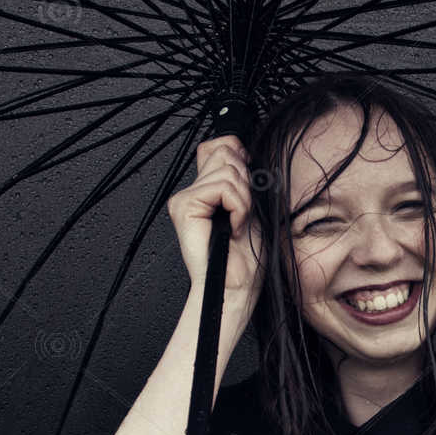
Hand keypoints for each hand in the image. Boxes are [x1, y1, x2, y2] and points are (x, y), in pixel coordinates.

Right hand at [168, 133, 264, 311]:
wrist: (236, 288)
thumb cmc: (244, 258)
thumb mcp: (251, 207)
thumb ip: (241, 178)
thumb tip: (241, 150)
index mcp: (204, 190)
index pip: (218, 145)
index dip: (238, 155)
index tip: (250, 183)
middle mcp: (190, 192)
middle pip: (224, 152)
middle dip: (245, 182)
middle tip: (243, 213)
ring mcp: (184, 199)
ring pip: (227, 170)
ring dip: (244, 200)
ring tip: (239, 224)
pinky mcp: (184, 206)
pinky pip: (223, 188)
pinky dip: (238, 207)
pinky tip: (233, 228)